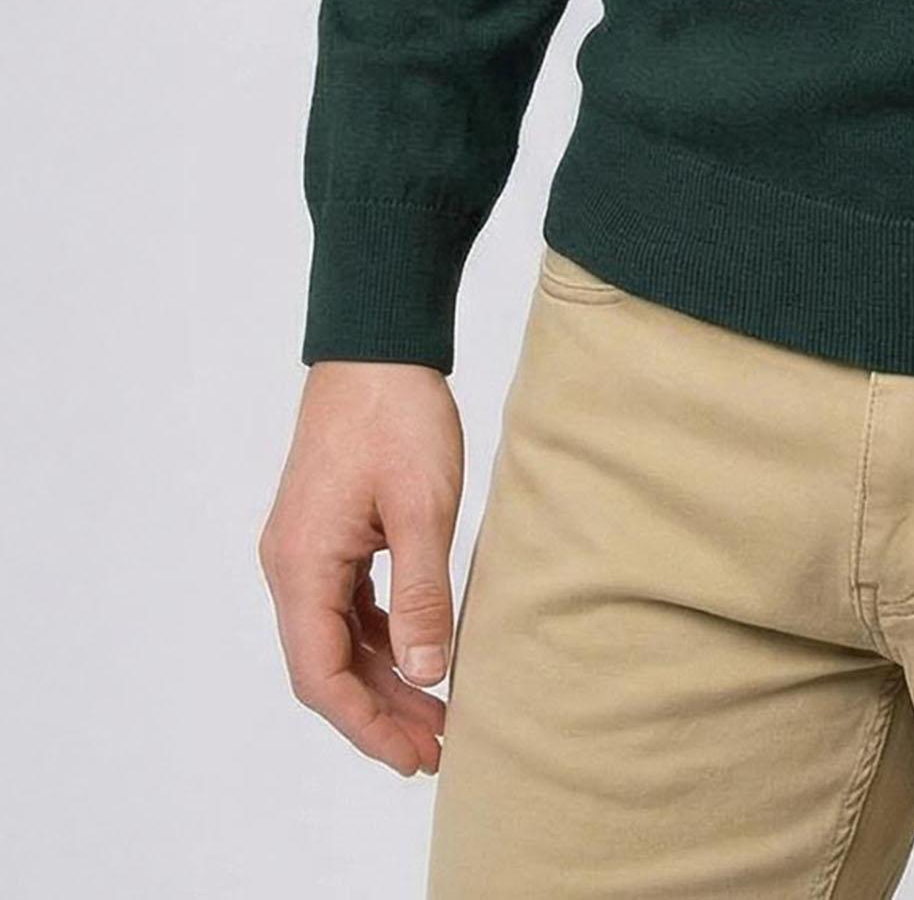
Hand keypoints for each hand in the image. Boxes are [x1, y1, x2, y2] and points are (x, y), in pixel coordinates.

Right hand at [257, 362, 466, 775]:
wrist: (376, 346)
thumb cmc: (397, 416)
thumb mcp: (422, 507)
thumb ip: (421, 594)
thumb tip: (425, 674)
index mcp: (301, 566)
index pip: (321, 675)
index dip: (366, 725)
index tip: (414, 754)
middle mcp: (290, 565)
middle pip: (326, 665)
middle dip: (379, 712)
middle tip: (436, 749)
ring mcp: (304, 549)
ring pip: (338, 638)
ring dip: (382, 677)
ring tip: (436, 713)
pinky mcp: (326, 532)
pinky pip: (346, 605)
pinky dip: (380, 636)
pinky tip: (419, 652)